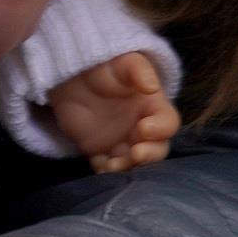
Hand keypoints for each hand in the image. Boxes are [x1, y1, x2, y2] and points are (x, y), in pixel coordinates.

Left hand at [45, 55, 180, 175]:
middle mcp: (142, 130)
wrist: (70, 80)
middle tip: (134, 154)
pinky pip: (108, 169)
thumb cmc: (102, 68)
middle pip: (157, 150)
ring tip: (113, 165)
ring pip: (134, 164)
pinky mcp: (102, 153)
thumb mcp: (121, 63)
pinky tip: (100, 169)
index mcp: (152, 108)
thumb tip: (152, 87)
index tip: (143, 128)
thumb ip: (138, 70)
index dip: (161, 129)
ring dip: (128, 168)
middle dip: (149, 156)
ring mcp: (122, 144)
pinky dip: (106, 173)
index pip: (167, 123)